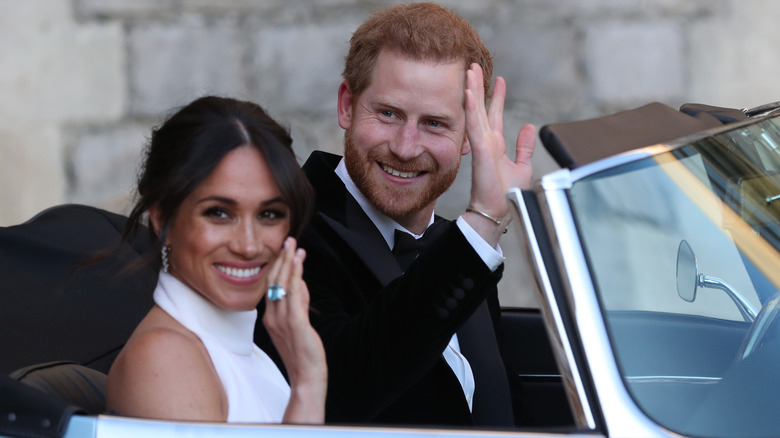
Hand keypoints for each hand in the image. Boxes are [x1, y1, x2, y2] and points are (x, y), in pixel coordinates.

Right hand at [263, 237, 326, 423]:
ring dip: (289, 263)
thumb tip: (301, 283)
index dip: (277, 266)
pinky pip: (294, 295)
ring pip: (283, 284)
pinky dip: (295, 276)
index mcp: (270, 317)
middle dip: (282, 259)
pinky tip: (299, 263)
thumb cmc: (303, 353)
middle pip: (274, 281)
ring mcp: (282, 320)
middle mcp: (272, 317)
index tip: (285, 250)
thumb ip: (299, 303)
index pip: (271, 286)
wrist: (306, 377)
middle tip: (288, 240)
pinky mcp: (295, 323)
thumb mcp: (298, 324)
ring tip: (294, 245)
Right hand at [464, 63, 535, 243]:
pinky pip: (474, 125)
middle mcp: (486, 142)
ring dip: (472, 91)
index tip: (499, 80)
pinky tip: (468, 93)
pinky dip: (471, 108)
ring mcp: (481, 145)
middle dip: (478, 87)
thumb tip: (529, 127)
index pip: (495, 115)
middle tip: (474, 66)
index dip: (497, 97)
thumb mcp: (522, 166)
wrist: (499, 212)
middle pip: (481, 108)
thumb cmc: (508, 195)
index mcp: (495, 145)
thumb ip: (524, 147)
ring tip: (469, 71)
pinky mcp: (480, 150)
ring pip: (475, 112)